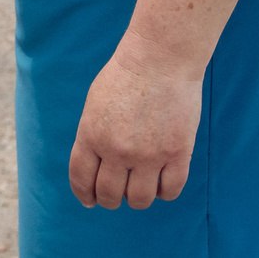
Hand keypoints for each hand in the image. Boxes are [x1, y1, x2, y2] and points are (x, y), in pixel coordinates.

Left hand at [68, 49, 202, 209]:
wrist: (160, 58)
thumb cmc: (126, 76)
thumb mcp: (94, 105)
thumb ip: (92, 137)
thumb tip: (94, 166)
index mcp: (91, 135)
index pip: (81, 179)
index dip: (85, 194)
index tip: (90, 200)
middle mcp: (117, 150)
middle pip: (110, 195)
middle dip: (111, 199)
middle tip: (118, 193)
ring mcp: (148, 154)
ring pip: (140, 200)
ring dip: (138, 198)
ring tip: (141, 185)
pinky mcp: (177, 154)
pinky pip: (171, 191)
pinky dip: (165, 192)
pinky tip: (163, 180)